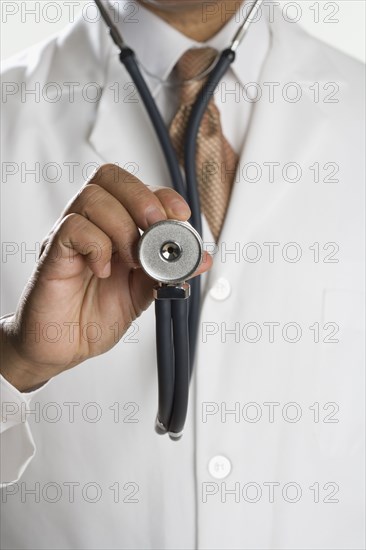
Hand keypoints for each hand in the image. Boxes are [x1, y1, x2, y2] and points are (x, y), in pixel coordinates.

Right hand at [0, 164, 211, 390]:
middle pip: (109, 177)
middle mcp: (90, 224)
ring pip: (92, 198)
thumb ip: (168, 273)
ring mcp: (68, 237)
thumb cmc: (96, 315)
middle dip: (141, 198)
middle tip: (156, 227)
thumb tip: (201, 259)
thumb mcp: (142, 294)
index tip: (180, 214)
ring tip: (131, 259)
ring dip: (121, 225)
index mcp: (113, 227)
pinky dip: (97, 246)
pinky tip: (103, 270)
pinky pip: (71, 228)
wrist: (63, 346)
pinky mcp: (52, 254)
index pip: (133, 186)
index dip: (160, 193)